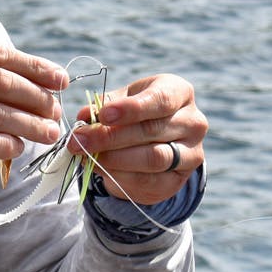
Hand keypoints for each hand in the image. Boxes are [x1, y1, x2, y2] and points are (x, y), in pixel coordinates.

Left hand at [66, 73, 206, 204]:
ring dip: (113, 158)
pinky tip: (97, 168)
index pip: (160, 100)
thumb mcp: (120, 101)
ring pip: (153, 158)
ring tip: (85, 155)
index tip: (103, 115)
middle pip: (151, 130)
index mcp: (179, 92)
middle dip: (110, 137)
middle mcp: (193, 122)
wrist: (152, 142)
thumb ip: (102, 107)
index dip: (131, 109)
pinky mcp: (179, 179)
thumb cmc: (132, 112)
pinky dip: (118, 175)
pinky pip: (148, 180)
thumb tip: (84, 116)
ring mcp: (191, 153)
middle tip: (79, 140)